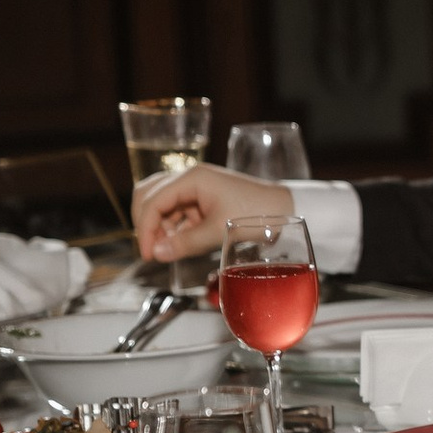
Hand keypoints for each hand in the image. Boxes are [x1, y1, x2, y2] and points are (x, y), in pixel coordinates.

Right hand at [131, 164, 293, 261]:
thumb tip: (156, 254)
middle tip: (152, 250)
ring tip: (167, 249)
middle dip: (146, 223)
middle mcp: (191, 177)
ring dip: (159, 226)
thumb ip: (185, 243)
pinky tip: (178, 243)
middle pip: (149, 195)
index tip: (148, 254)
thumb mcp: (219, 231)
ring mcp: (197, 187)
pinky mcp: (204, 198)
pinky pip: (178, 210)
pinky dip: (173, 226)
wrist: (287, 210)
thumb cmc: (258, 214)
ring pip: (162, 203)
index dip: (145, 229)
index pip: (153, 200)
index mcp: (193, 178)